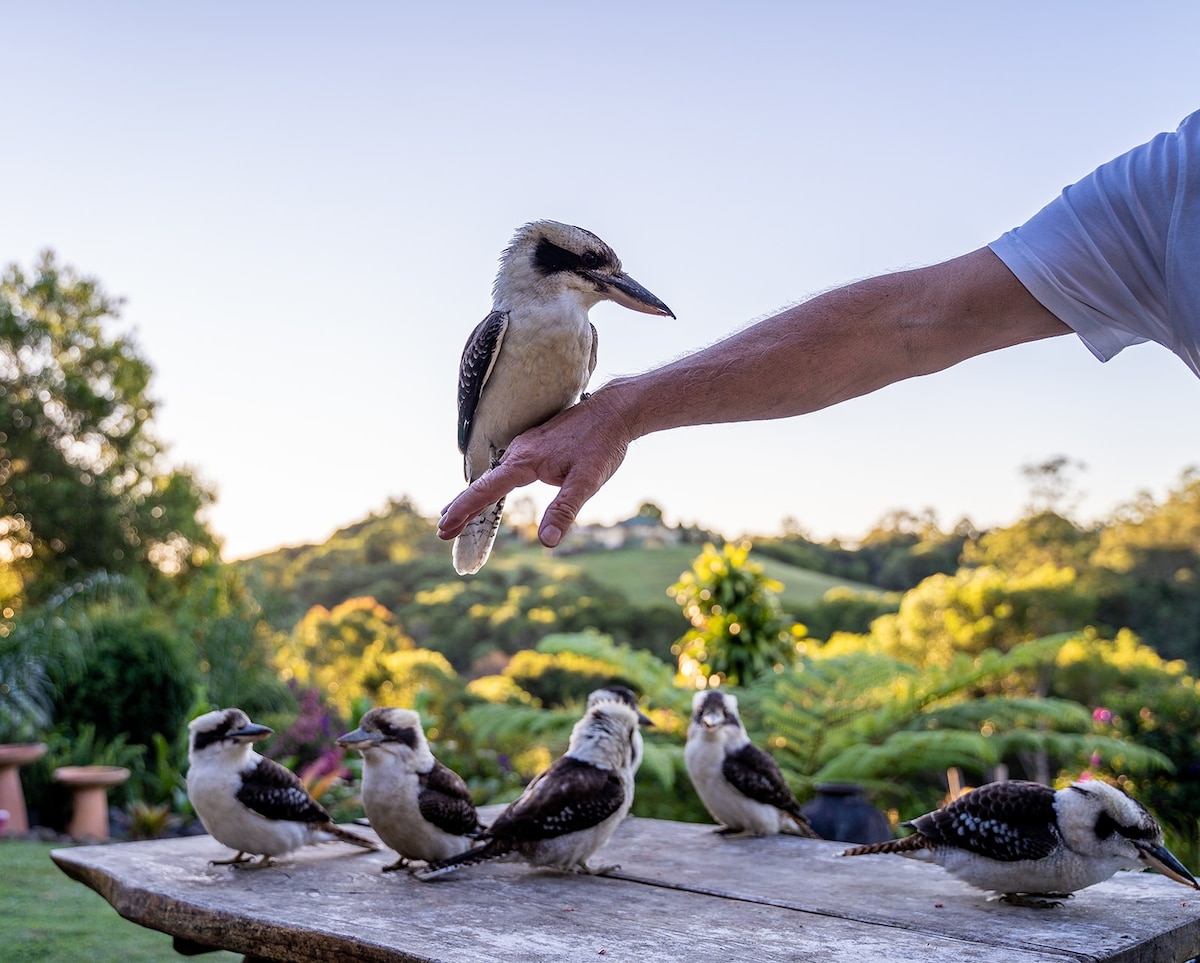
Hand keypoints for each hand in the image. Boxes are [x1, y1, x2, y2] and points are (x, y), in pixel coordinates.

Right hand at [438, 390, 632, 547]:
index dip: (465, 510)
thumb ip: (564, 510)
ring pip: (493, 475)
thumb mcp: (587, 482)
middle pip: (483, 483)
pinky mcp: (535, 445)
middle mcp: (519, 452)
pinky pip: (505, 468)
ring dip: (474, 496)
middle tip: (444, 531)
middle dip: (463, 507)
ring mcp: (526, 446)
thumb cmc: (602, 445)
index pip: (487, 490)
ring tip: (456, 514)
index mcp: (525, 460)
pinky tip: (490, 489)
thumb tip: (548, 542)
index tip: (445, 527)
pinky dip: (491, 483)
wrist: (615, 411)